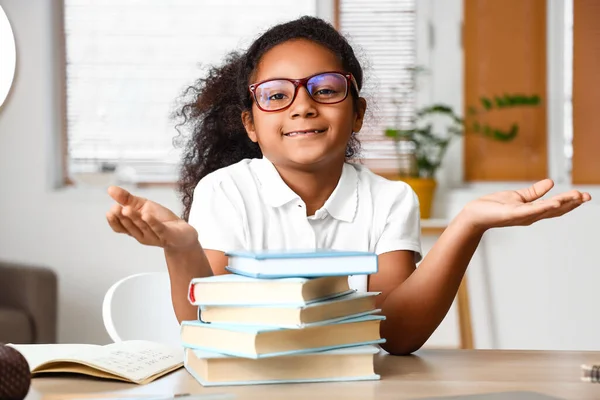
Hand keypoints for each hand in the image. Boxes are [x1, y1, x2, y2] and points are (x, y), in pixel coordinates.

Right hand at [106, 186, 198, 250]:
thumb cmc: (160, 219)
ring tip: (127, 209)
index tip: (110, 210)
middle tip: (116, 208)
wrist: (182, 232)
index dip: (114, 220)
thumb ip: (127, 199)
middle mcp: (141, 234)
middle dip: (122, 218)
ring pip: (142, 227)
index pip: (119, 228)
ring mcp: (154, 236)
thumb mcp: (142, 206)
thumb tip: (110, 189)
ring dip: (134, 218)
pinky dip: (152, 222)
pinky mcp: (167, 235)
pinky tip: (146, 215)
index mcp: (134, 228)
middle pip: (129, 227)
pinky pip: (158, 229)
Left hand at [461, 179, 590, 230]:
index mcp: (533, 211)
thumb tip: (551, 182)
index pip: (556, 207)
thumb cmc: (494, 206)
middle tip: (587, 197)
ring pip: (546, 210)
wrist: (475, 214)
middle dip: (572, 204)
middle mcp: (530, 216)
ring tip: (576, 197)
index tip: (585, 196)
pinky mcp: (512, 214)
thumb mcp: (518, 196)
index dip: (571, 202)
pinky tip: (555, 203)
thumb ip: (535, 192)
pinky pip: (530, 211)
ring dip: (562, 204)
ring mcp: (522, 216)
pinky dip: (543, 208)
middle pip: (555, 210)